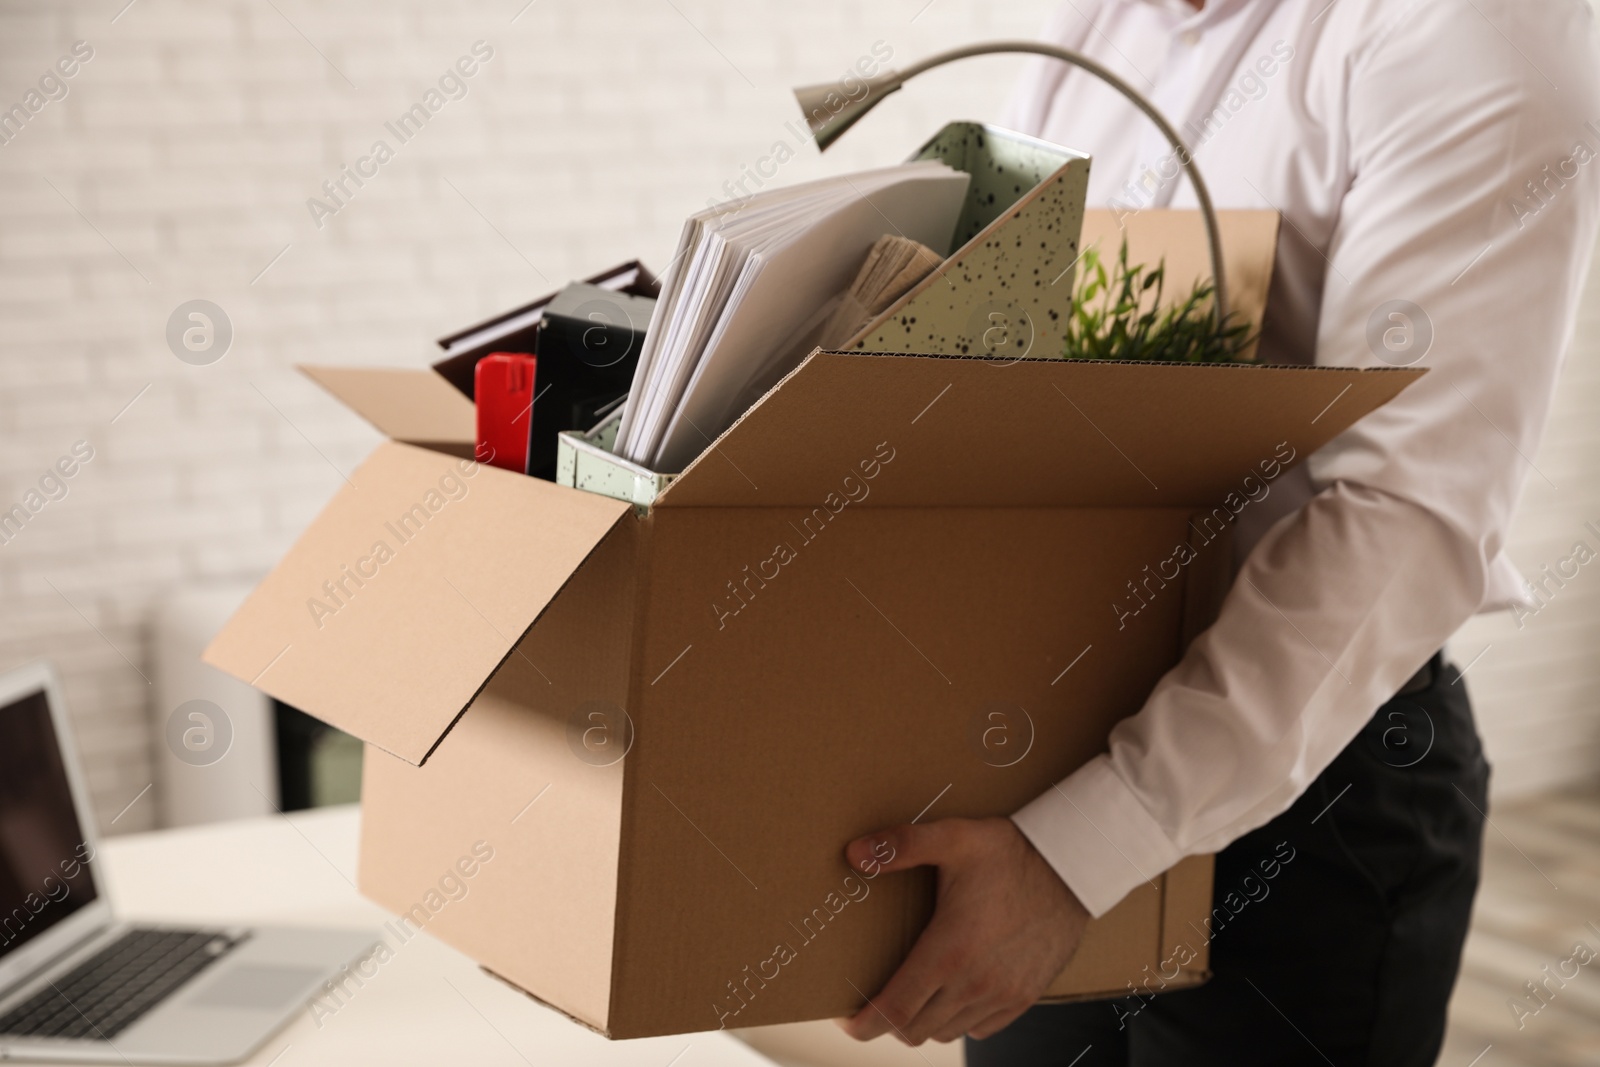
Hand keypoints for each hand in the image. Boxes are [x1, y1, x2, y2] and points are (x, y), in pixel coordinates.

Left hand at [837, 817, 1090, 1044]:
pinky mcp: (1024, 998)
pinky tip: (951, 993)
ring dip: (922, 1021)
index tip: (847, 1019)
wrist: (1074, 867)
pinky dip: (957, 1021)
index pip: (894, 1011)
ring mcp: (1002, 996)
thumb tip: (855, 854)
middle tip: (873, 999)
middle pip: (914, 1031)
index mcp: (949, 952)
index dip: (863, 1024)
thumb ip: (901, 845)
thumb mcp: (954, 837)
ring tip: (910, 994)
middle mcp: (975, 984)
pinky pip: (979, 1030)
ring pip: (945, 1032)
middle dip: (886, 1022)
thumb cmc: (1011, 852)